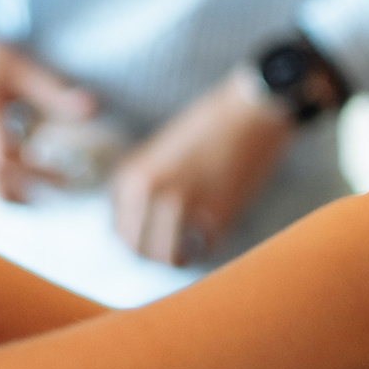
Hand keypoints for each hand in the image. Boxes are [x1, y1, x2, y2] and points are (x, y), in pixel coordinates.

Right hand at [0, 35, 97, 200]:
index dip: (31, 171)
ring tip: (60, 187)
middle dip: (34, 185)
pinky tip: (45, 184)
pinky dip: (20, 189)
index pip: (3, 156)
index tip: (63, 176)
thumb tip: (93, 106)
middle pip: (0, 176)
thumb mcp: (24, 70)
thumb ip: (54, 91)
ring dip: (27, 193)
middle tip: (68, 183)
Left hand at [111, 72, 293, 265]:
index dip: (134, 235)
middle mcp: (151, 193)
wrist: (250, 111)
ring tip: (189, 247)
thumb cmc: (208, 124)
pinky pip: (203, 249)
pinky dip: (207, 245)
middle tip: (169, 247)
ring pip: (168, 256)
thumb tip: (138, 219)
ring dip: (178, 256)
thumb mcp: (159, 151)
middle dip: (152, 251)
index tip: (150, 234)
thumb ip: (145, 183)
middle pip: (138, 247)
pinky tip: (212, 233)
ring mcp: (183, 207)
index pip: (119, 227)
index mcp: (134, 175)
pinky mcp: (216, 217)